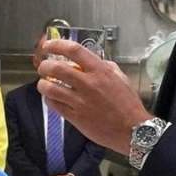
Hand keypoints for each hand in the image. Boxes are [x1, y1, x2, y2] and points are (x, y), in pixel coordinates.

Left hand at [37, 39, 151, 154]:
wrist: (132, 130)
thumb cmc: (129, 104)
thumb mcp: (121, 78)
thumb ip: (105, 67)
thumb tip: (90, 62)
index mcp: (100, 71)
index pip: (74, 50)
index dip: (57, 44)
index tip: (48, 45)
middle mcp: (88, 84)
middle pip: (56, 68)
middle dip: (44, 66)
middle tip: (43, 67)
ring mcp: (80, 101)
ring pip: (50, 88)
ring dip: (43, 84)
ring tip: (44, 84)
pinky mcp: (75, 117)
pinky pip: (54, 104)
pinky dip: (48, 98)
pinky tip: (51, 97)